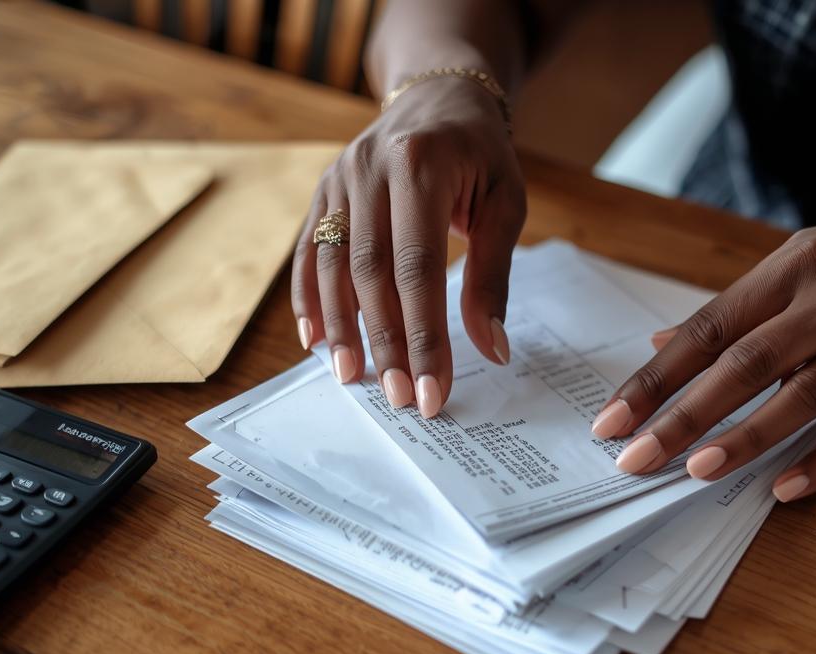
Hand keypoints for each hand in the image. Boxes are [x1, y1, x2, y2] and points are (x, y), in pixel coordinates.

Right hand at [291, 76, 526, 415]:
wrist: (438, 95)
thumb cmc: (479, 153)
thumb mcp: (505, 201)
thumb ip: (494, 274)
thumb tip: (491, 348)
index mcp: (421, 167)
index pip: (418, 268)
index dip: (422, 335)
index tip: (432, 389)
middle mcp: (369, 170)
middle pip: (370, 273)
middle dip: (384, 342)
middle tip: (398, 397)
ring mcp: (339, 179)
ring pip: (332, 266)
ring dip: (342, 329)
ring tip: (353, 379)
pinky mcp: (323, 190)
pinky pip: (309, 252)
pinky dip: (310, 299)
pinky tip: (316, 340)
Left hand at [591, 198, 815, 500]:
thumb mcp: (809, 258)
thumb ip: (741, 307)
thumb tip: (664, 344)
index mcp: (793, 268)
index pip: (709, 327)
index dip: (656, 377)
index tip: (612, 418)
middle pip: (744, 364)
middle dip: (682, 415)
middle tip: (634, 458)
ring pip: (801, 394)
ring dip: (746, 435)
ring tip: (695, 471)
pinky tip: (785, 488)